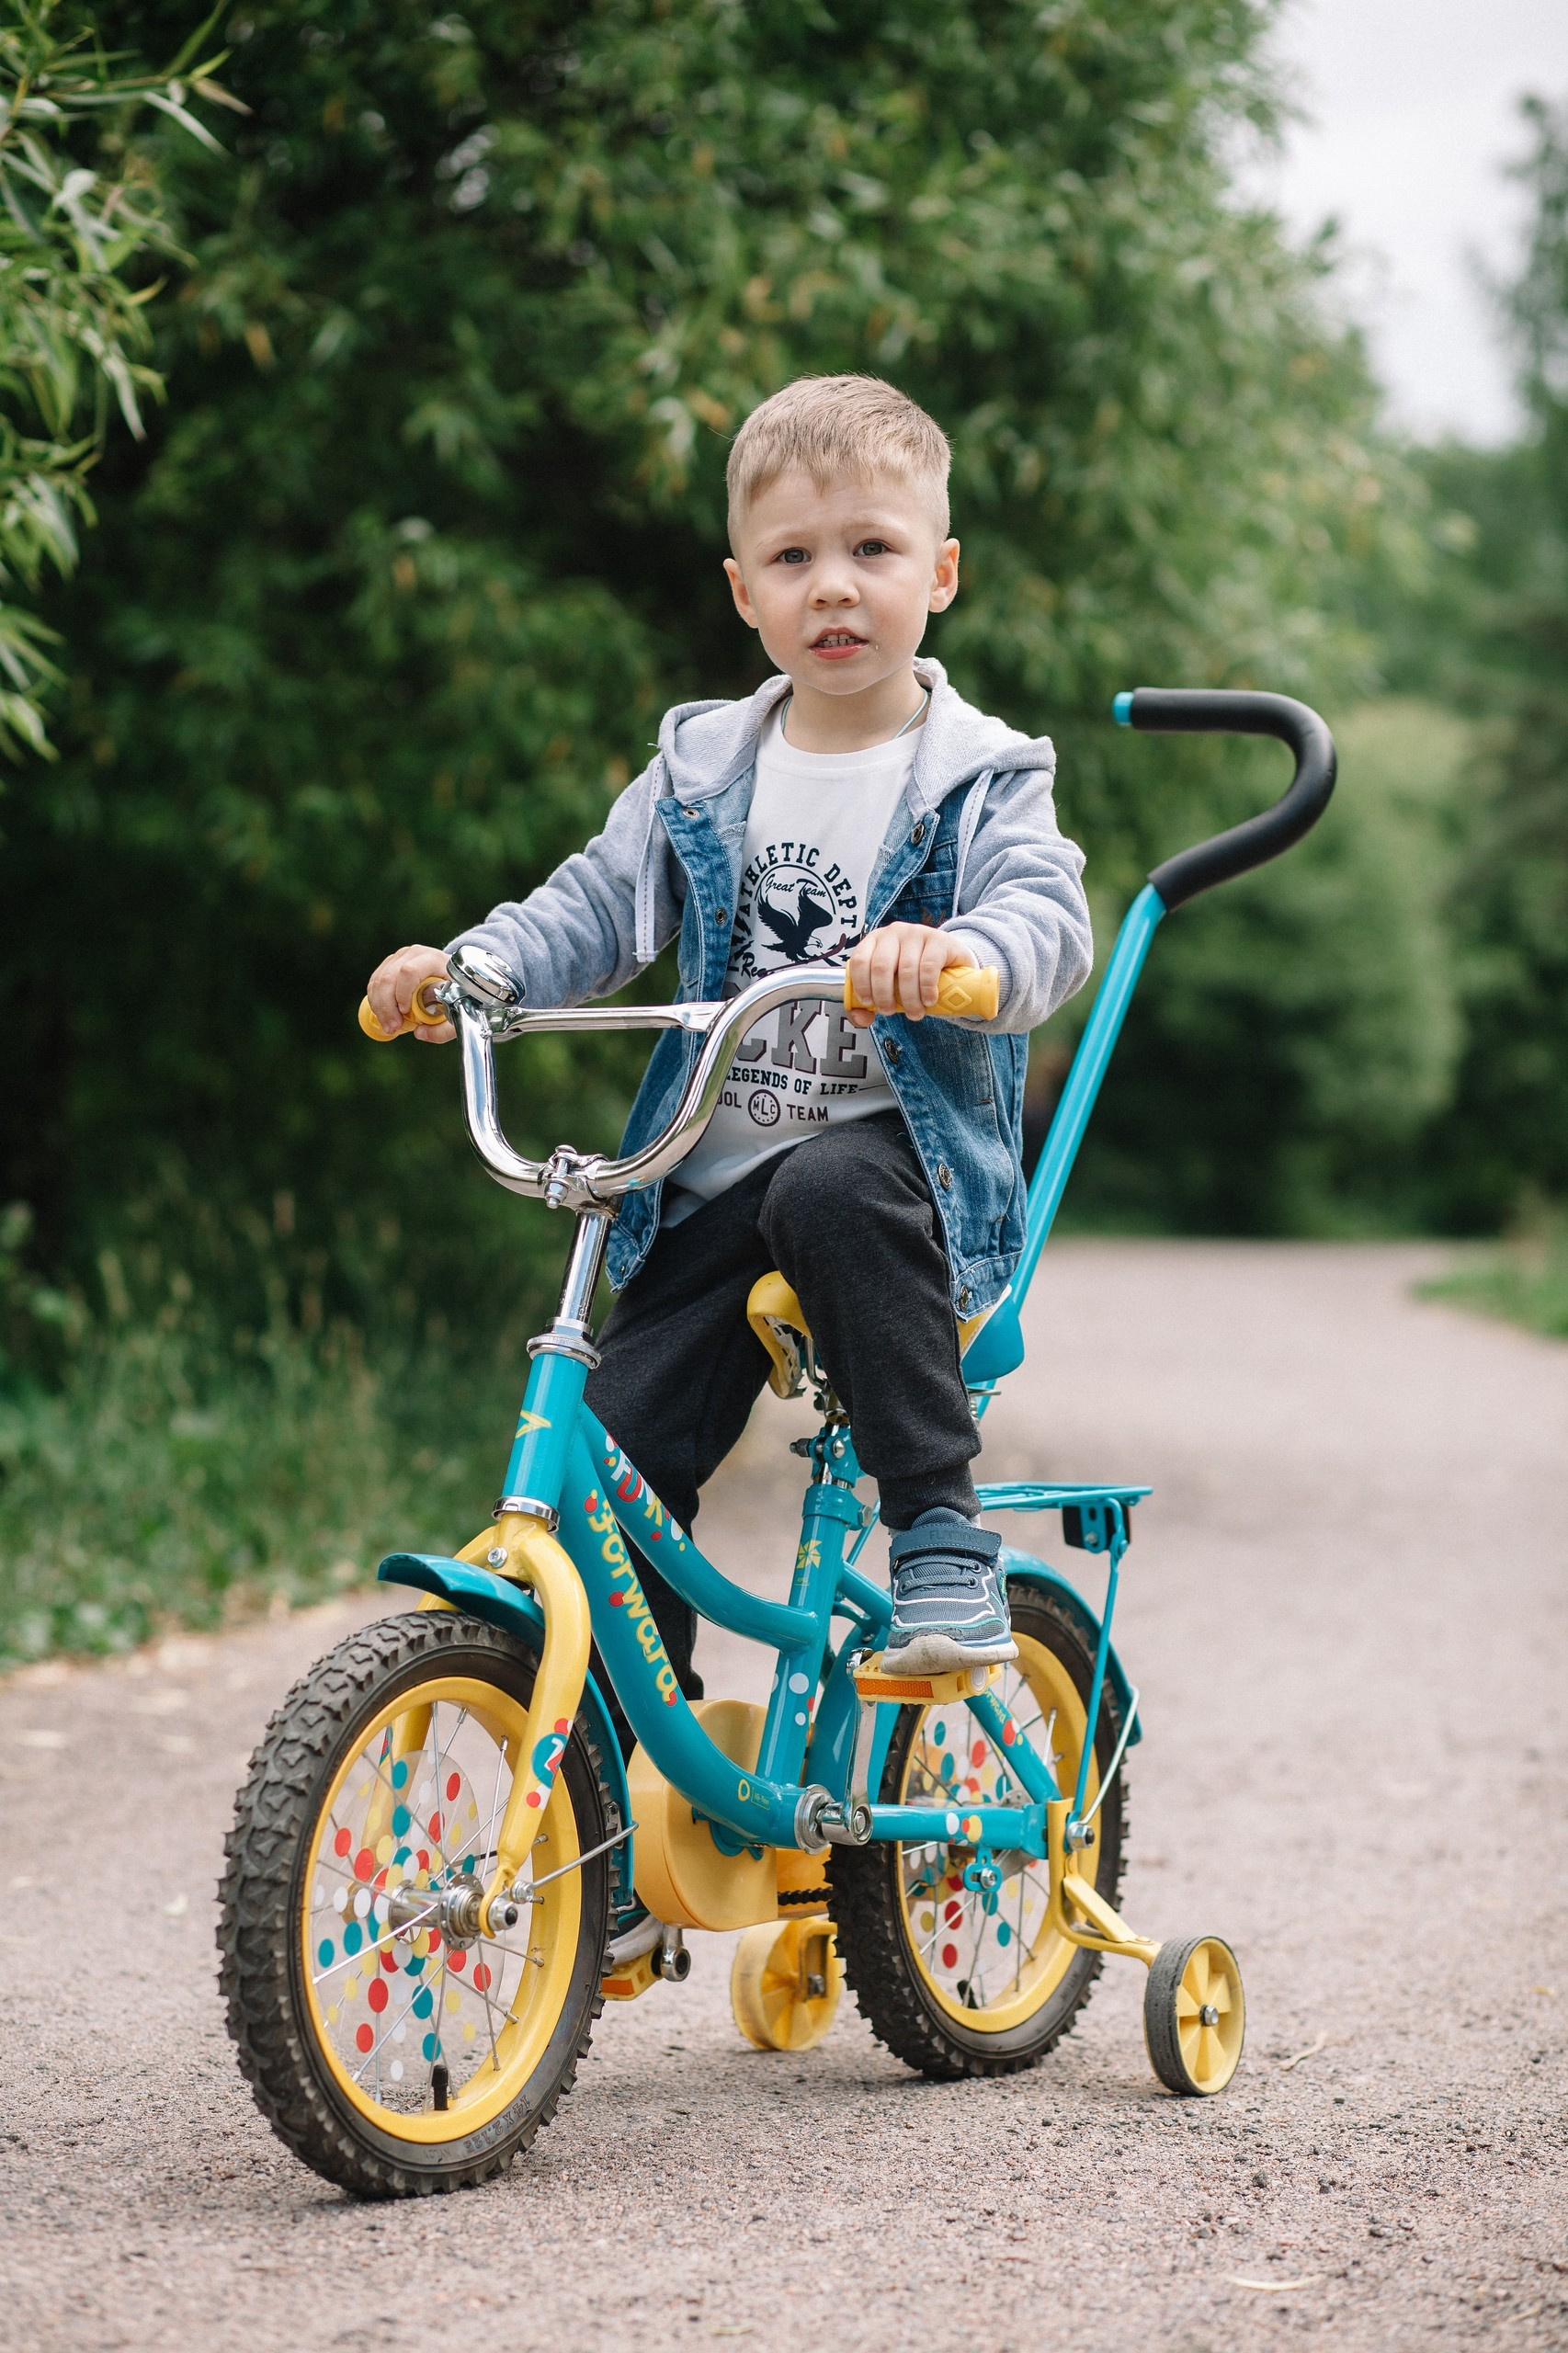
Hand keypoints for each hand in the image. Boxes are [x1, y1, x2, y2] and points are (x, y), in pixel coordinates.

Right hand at [365, 944, 453, 1041]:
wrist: (453, 976)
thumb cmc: (457, 992)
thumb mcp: (458, 1012)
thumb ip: (444, 1029)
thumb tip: (419, 1033)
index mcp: (434, 960)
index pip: (410, 971)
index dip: (403, 993)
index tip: (406, 1012)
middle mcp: (415, 954)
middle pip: (389, 977)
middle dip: (387, 1006)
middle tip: (393, 1028)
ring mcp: (400, 957)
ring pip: (378, 980)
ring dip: (379, 1007)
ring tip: (390, 1026)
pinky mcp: (390, 964)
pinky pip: (374, 982)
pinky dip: (376, 1001)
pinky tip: (385, 1015)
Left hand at [845, 922, 977, 1027]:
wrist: (951, 964)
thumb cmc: (913, 975)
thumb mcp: (890, 986)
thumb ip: (870, 1004)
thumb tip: (861, 1018)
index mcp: (875, 940)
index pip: (859, 960)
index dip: (861, 985)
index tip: (869, 1003)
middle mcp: (893, 932)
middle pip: (881, 967)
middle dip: (884, 995)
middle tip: (890, 1012)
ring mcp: (916, 933)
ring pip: (906, 970)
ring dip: (909, 998)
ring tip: (914, 1012)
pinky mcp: (938, 939)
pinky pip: (928, 967)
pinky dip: (927, 989)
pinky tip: (929, 1000)